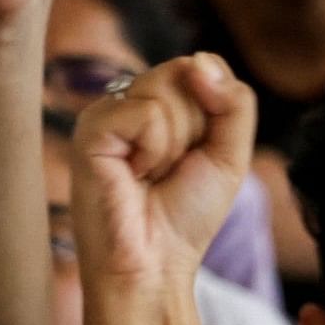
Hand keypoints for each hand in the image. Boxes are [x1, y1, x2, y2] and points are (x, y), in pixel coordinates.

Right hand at [72, 55, 255, 301]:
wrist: (154, 264)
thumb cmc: (186, 214)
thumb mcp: (230, 153)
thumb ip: (234, 102)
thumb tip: (200, 59)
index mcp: (161, 103)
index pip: (204, 68)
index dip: (216, 112)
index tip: (197, 156)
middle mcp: (131, 101)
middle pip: (187, 72)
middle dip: (197, 129)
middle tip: (171, 169)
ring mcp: (108, 112)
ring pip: (168, 90)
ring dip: (176, 144)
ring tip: (151, 174)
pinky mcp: (90, 128)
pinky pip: (146, 113)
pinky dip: (154, 150)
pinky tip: (133, 175)